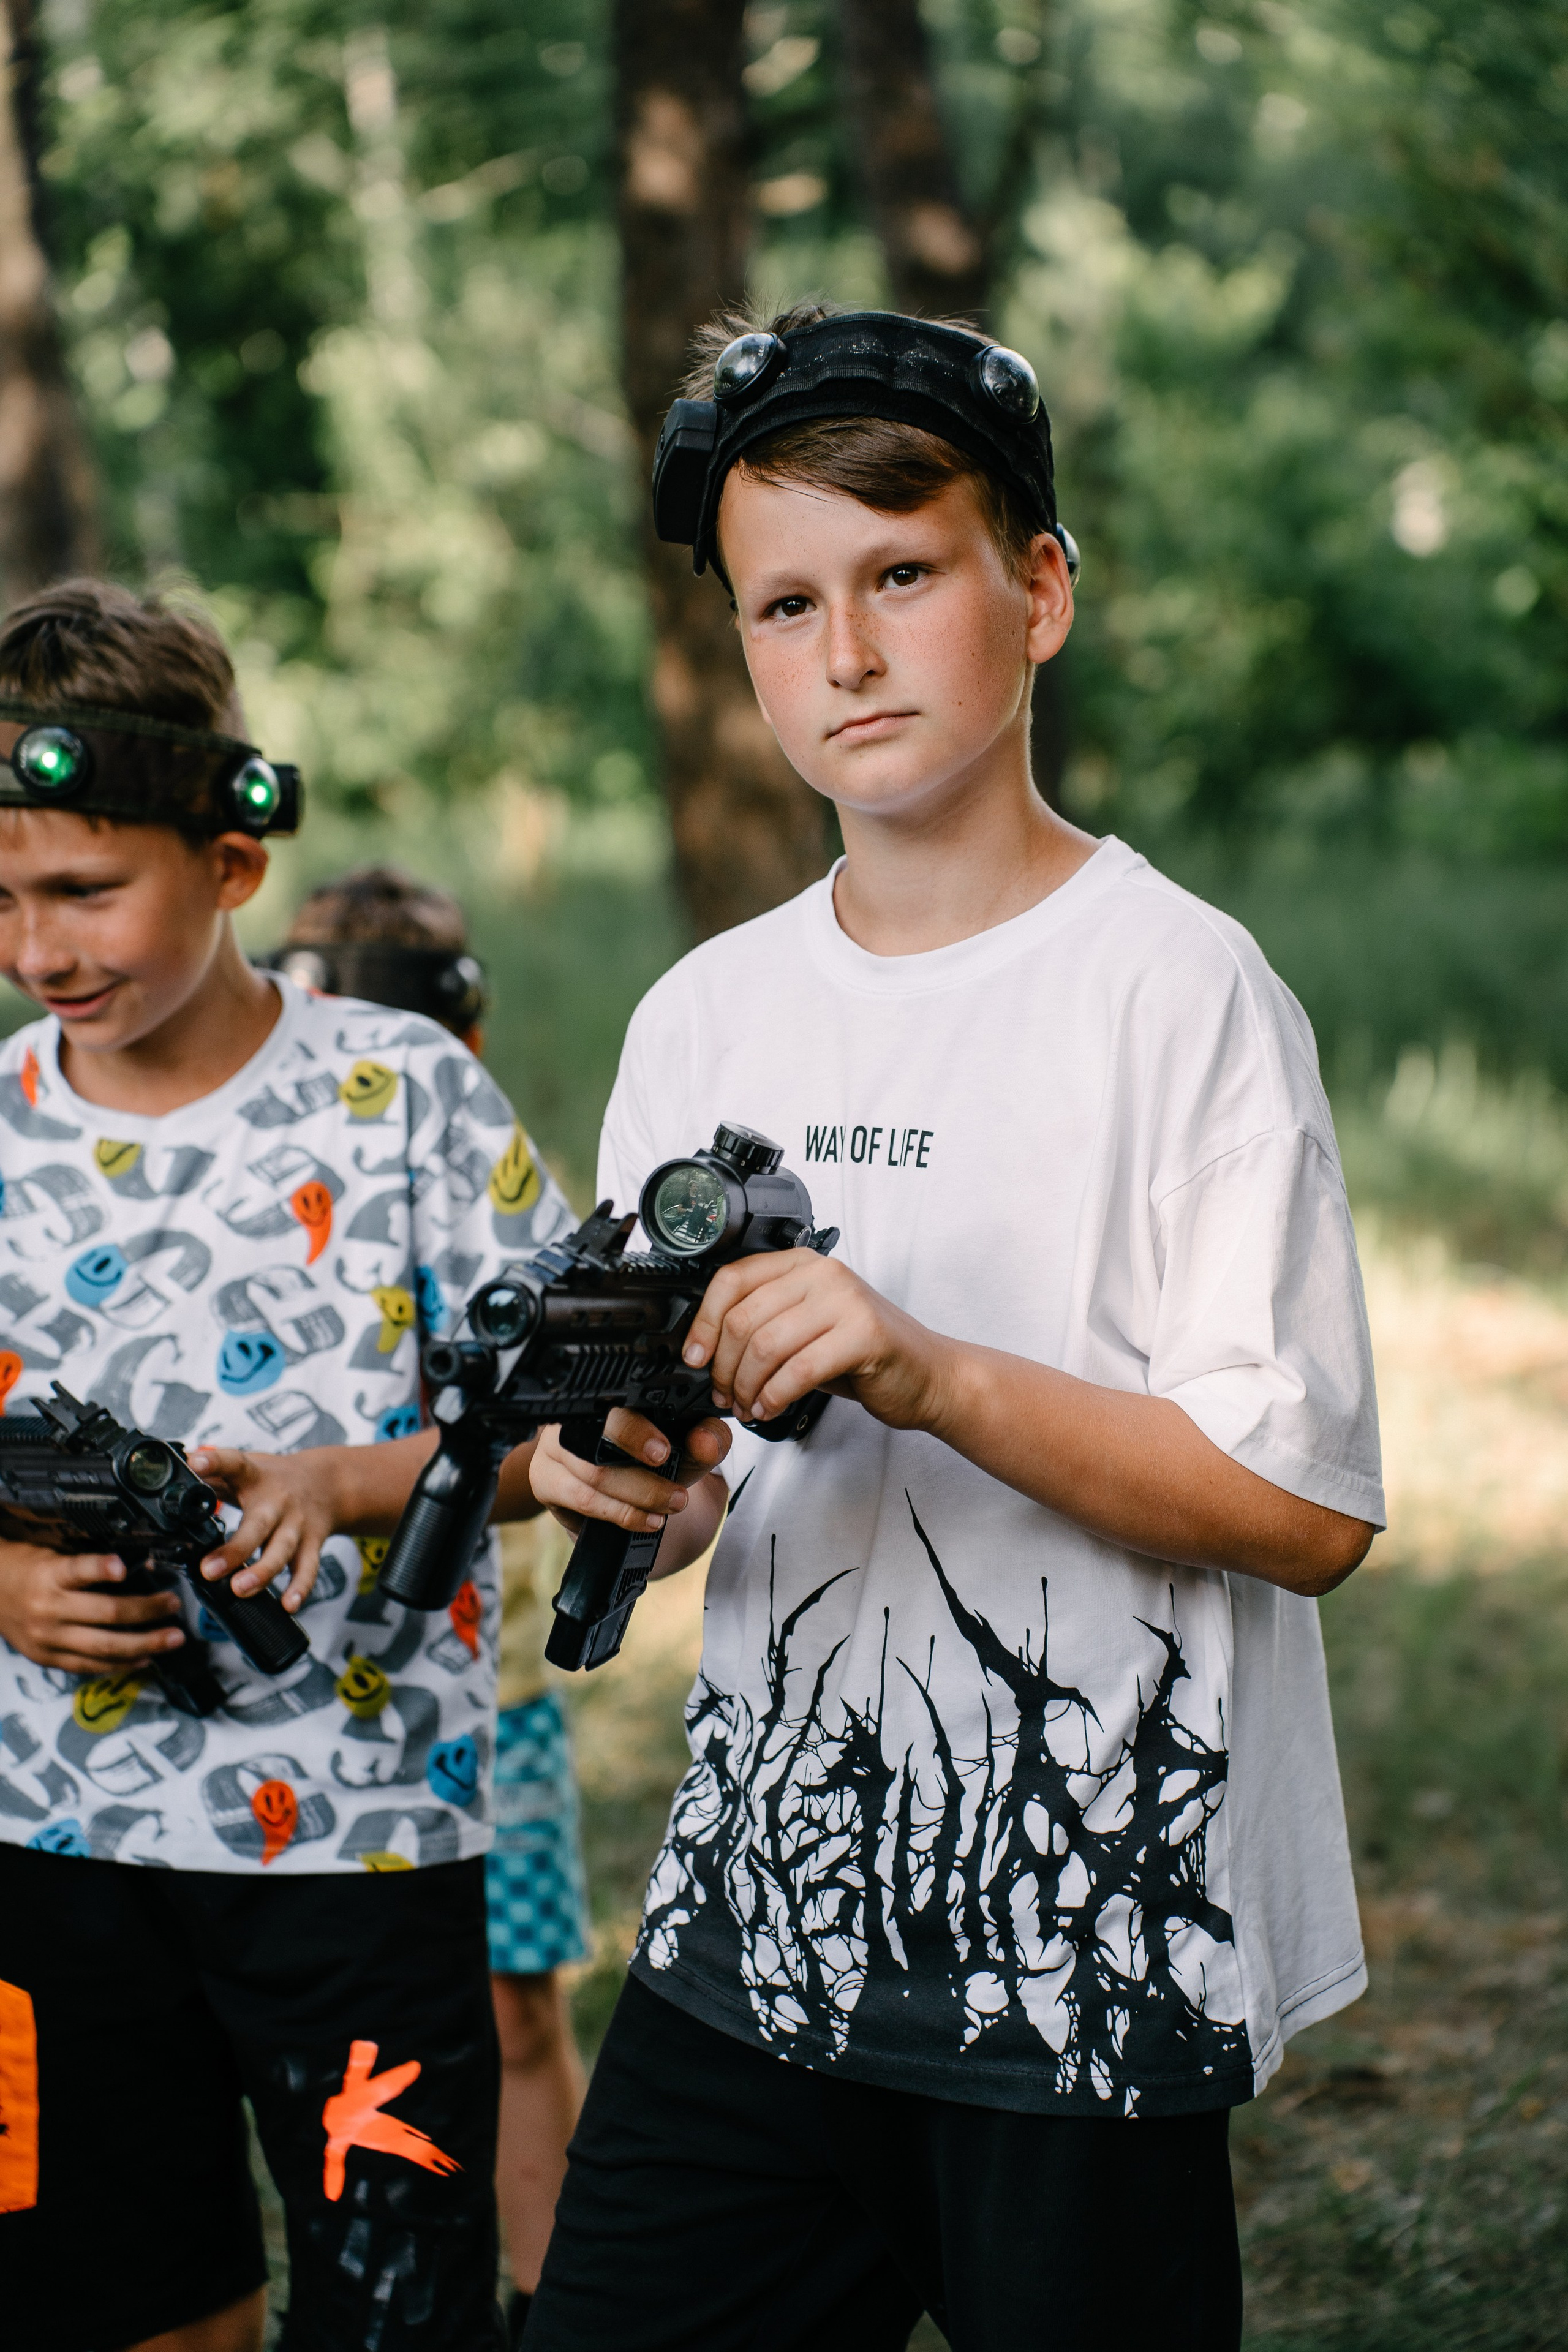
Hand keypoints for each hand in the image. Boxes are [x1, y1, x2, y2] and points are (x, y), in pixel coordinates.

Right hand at [0, 1536, 185, 1673]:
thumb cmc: (29, 1570)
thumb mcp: (54, 1555)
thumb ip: (90, 1566)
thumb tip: (141, 1568)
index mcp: (50, 1576)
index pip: (78, 1570)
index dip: (101, 1568)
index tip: (123, 1566)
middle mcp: (49, 1609)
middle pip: (105, 1613)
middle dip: (146, 1611)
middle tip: (174, 1605)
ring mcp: (48, 1639)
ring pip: (103, 1647)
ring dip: (144, 1644)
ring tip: (172, 1639)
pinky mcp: (47, 1658)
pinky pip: (89, 1666)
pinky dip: (120, 1665)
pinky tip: (144, 1659)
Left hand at [187, 1444, 350, 1613]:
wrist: (327, 1483)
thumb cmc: (274, 1479)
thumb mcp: (246, 1468)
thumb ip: (212, 1474)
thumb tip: (172, 1471)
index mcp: (255, 1476)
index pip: (234, 1464)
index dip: (215, 1462)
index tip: (195, 1462)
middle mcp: (278, 1501)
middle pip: (258, 1525)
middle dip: (235, 1550)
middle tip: (209, 1570)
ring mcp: (297, 1524)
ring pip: (281, 1550)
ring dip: (262, 1572)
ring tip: (239, 1589)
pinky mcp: (312, 1543)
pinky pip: (308, 1568)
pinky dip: (300, 1588)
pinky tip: (288, 1605)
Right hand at [528, 1409, 730, 1540]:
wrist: (634, 1493)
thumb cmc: (659, 1458)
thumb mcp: (691, 1445)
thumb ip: (707, 1438)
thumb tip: (705, 1440)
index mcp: (608, 1393)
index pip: (612, 1401)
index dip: (635, 1430)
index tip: (664, 1452)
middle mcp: (572, 1414)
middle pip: (594, 1440)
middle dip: (639, 1473)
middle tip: (676, 1494)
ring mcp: (552, 1447)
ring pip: (592, 1475)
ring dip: (637, 1498)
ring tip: (669, 1508)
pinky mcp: (544, 1480)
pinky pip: (581, 1500)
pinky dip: (619, 1513)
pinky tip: (646, 1519)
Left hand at [683, 1248, 945, 1430]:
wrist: (928, 1376)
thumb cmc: (862, 1355)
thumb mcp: (806, 1328)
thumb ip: (764, 1325)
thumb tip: (706, 1349)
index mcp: (802, 1264)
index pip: (732, 1279)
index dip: (704, 1322)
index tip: (695, 1357)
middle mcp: (823, 1273)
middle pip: (744, 1317)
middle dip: (725, 1367)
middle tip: (726, 1394)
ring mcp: (846, 1301)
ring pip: (766, 1345)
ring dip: (747, 1387)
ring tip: (749, 1406)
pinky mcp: (864, 1335)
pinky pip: (798, 1370)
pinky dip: (774, 1397)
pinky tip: (771, 1409)